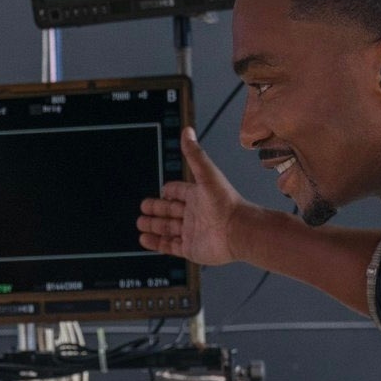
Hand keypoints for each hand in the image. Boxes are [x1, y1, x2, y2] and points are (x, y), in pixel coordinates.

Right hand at [137, 127, 243, 264]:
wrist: (239, 231)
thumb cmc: (227, 203)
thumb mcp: (207, 175)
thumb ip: (195, 155)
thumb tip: (188, 131)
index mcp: (198, 196)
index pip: (179, 192)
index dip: (169, 191)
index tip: (162, 190)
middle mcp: (195, 214)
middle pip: (170, 211)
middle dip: (156, 209)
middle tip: (143, 208)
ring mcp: (192, 232)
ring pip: (168, 229)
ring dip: (154, 226)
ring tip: (140, 223)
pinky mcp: (191, 249)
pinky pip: (170, 247)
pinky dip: (157, 244)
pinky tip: (145, 240)